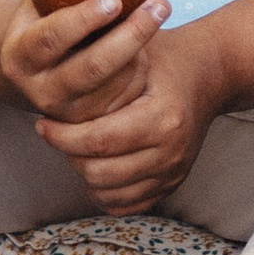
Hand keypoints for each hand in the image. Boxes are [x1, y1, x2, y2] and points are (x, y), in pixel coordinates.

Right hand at [0, 0, 167, 130]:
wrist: (34, 71)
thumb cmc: (44, 20)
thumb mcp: (39, 1)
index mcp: (20, 55)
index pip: (52, 37)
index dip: (83, 19)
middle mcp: (38, 90)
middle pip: (90, 67)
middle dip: (130, 35)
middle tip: (160, 4)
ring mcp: (64, 113)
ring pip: (112, 86)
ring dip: (140, 51)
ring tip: (156, 14)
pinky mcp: (88, 126)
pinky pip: (123, 102)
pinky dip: (141, 74)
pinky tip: (149, 48)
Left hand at [31, 14, 228, 214]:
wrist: (211, 73)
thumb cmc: (165, 57)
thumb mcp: (135, 49)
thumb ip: (99, 60)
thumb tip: (52, 70)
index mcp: (163, 116)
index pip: (99, 140)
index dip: (62, 136)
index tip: (42, 124)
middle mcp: (172, 150)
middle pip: (100, 173)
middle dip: (68, 155)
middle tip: (55, 134)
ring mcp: (174, 171)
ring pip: (109, 194)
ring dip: (83, 174)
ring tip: (74, 147)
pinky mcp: (173, 183)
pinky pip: (127, 205)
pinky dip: (104, 191)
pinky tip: (95, 163)